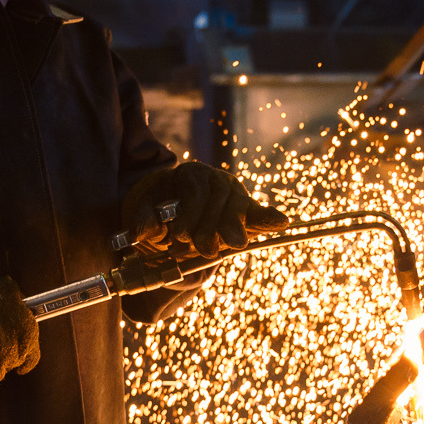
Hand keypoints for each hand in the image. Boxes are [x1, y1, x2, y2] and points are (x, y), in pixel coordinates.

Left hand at [122, 162, 289, 259]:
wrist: (175, 219)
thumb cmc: (160, 215)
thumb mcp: (144, 215)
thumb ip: (142, 221)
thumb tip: (143, 231)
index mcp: (191, 174)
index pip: (196, 189)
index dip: (190, 214)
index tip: (181, 236)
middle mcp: (216, 179)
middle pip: (220, 196)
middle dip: (212, 224)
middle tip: (205, 248)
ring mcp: (234, 194)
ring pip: (238, 206)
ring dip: (233, 226)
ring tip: (233, 243)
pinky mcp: (248, 212)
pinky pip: (258, 214)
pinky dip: (269, 218)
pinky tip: (281, 222)